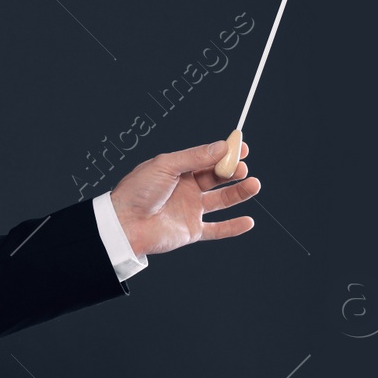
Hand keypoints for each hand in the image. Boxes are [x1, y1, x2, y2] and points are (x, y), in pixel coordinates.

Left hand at [109, 138, 260, 257]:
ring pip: (221, 200)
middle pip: (216, 178)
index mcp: (177, 170)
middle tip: (242, 167)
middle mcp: (186, 189)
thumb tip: (221, 147)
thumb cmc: (137, 191)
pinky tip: (248, 221)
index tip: (242, 146)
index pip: (207, 158)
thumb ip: (195, 157)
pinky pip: (218, 229)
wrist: (124, 224)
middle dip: (232, 171)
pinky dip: (233, 227)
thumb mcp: (166, 165)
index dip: (225, 153)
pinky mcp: (191, 231)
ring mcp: (190, 210)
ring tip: (254, 185)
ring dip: (239, 193)